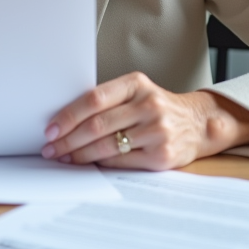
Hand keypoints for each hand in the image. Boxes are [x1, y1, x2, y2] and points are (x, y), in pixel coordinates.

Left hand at [41, 72, 248, 169]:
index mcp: (137, 84)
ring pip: (107, 145)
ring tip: (63, 157)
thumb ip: (108, 100)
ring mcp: (157, 131)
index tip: (51, 128)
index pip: (94, 99)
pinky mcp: (162, 155)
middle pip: (98, 124)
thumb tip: (65, 119)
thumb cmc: (158, 107)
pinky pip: (121, 161)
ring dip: (79, 154)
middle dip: (68, 139)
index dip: (69, 115)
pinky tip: (86, 163)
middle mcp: (149, 105)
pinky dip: (99, 164)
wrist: (198, 123)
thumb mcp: (137, 92)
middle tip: (51, 147)